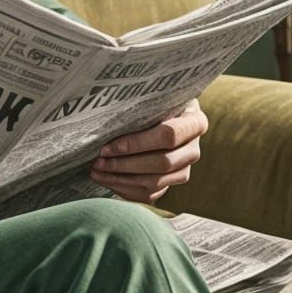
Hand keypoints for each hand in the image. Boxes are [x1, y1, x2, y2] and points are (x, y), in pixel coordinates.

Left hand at [89, 98, 206, 203]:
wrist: (161, 116)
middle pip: (162, 163)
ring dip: (121, 179)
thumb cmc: (151, 104)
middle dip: (125, 164)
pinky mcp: (171, 183)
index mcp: (195, 122)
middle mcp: (193, 149)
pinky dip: (125, 189)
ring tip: (96, 171)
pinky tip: (106, 180)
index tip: (107, 147)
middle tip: (98, 161)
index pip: (168, 135)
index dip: (136, 143)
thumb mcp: (150, 98)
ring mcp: (184, 169)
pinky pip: (150, 194)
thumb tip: (106, 112)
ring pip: (155, 182)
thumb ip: (138, 104)